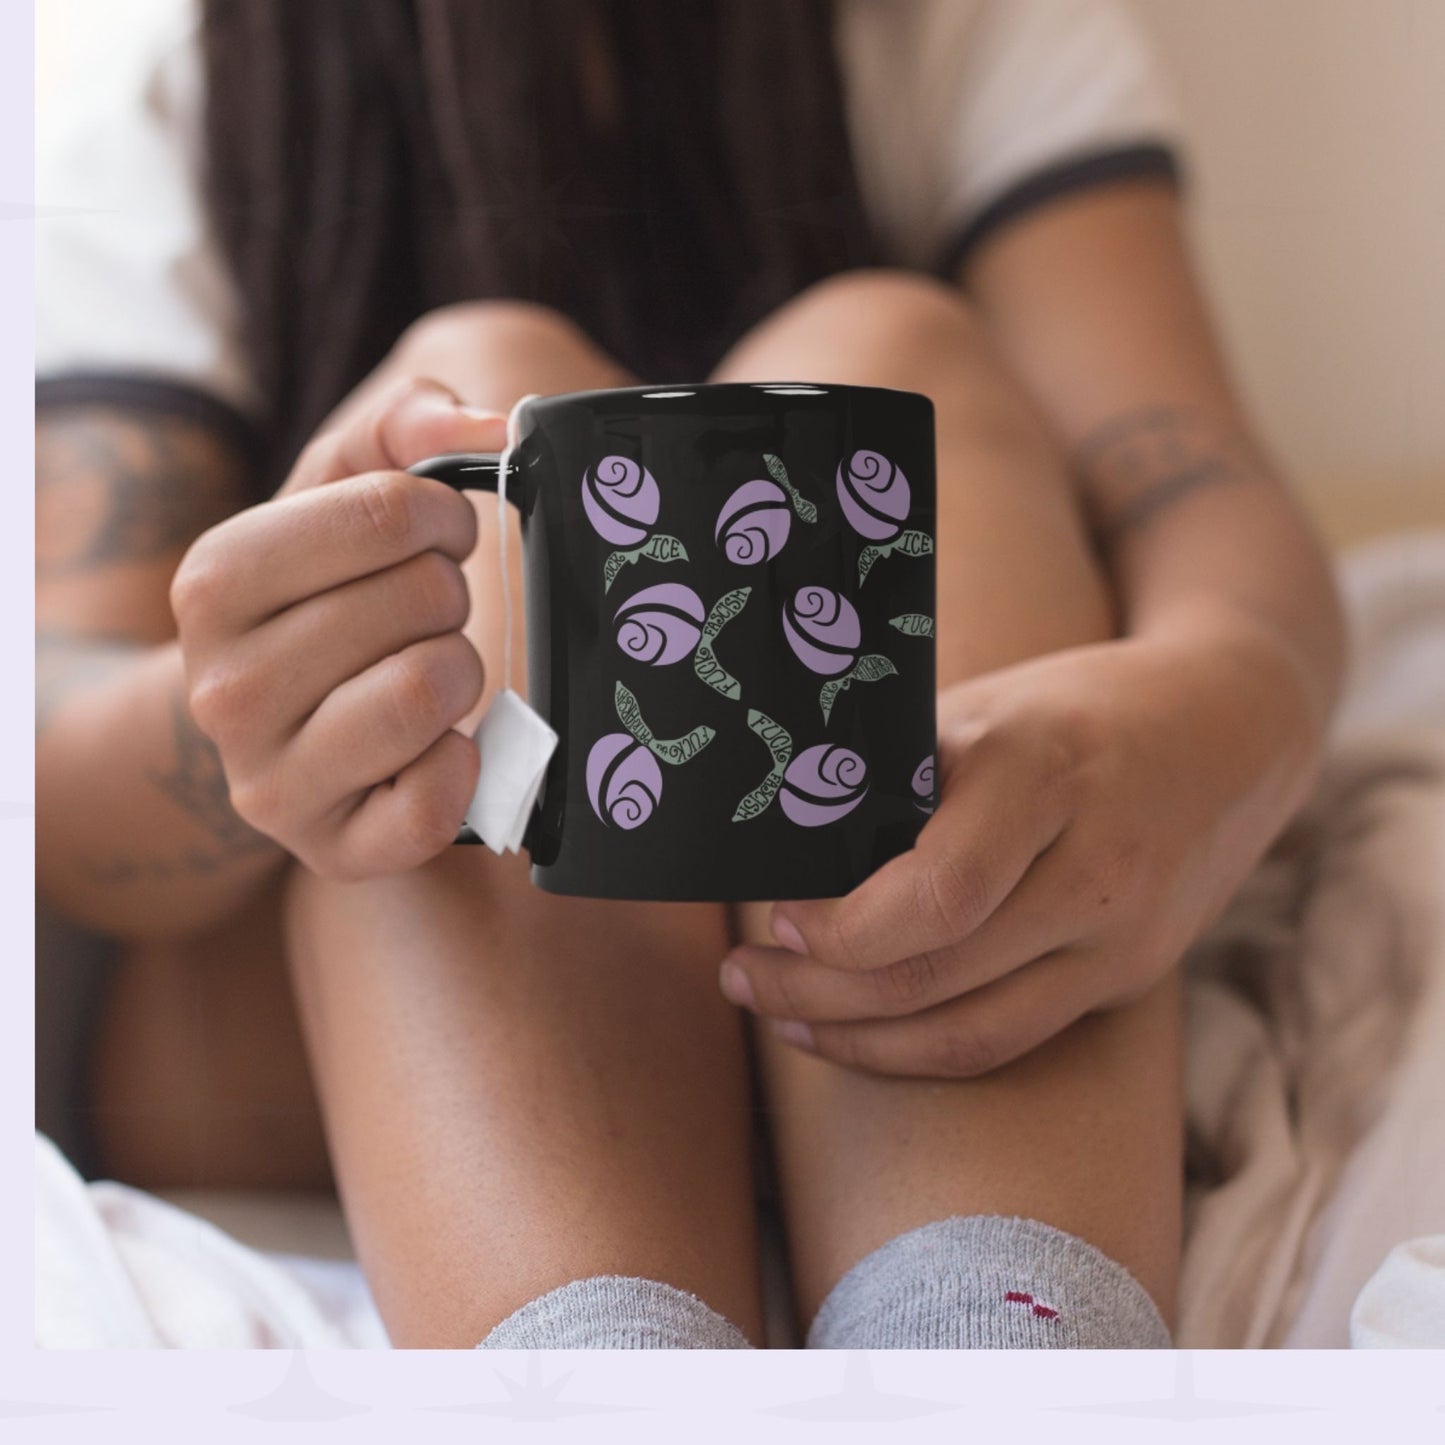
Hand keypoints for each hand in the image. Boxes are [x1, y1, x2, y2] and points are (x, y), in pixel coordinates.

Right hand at [172, 377, 507, 877]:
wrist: (266, 726)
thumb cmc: (317, 596)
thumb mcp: (336, 493)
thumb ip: (405, 426)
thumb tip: (487, 426)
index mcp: (215, 582)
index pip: (390, 512)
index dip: (442, 515)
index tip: (433, 534)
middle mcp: (224, 688)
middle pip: (423, 599)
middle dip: (447, 595)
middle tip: (422, 613)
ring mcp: (272, 781)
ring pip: (433, 688)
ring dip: (459, 670)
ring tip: (425, 672)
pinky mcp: (330, 850)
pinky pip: (436, 802)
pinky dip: (462, 766)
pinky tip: (435, 748)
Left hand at [720, 626, 1317, 1076]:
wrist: (1235, 731)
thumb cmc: (1078, 708)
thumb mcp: (986, 707)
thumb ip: (899, 772)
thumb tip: (781, 837)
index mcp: (1048, 774)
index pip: (938, 892)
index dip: (842, 927)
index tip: (774, 917)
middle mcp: (1095, 869)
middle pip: (938, 975)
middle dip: (817, 991)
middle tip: (739, 975)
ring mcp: (1122, 938)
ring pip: (971, 1032)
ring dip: (858, 1040)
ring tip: (780, 1015)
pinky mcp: (1127, 980)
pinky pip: (1010, 1039)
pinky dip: (922, 1050)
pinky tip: (860, 1034)